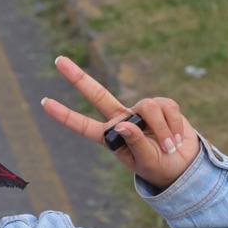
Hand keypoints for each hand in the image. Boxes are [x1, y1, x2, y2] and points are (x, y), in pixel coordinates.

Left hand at [41, 56, 199, 190]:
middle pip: (98, 95)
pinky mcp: (162, 105)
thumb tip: (123, 124)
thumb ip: (135, 143)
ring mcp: (141, 111)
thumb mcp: (146, 161)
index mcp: (111, 138)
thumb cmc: (160, 166)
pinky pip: (167, 107)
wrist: (183, 165)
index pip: (83, 126)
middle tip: (58, 60)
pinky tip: (176, 139)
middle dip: (78, 78)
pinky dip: (174, 125)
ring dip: (162, 129)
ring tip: (169, 147)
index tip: (44, 103)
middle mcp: (122, 120)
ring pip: (148, 106)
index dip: (65, 115)